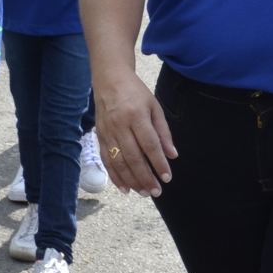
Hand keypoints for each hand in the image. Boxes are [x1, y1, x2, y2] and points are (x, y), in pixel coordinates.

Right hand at [93, 75, 175, 196]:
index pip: (150, 145)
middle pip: (133, 157)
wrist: (109, 80)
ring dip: (131, 180)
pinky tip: (125, 188)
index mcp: (137, 115)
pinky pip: (107, 160)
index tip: (167, 178)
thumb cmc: (136, 93)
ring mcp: (108, 132)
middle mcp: (120, 125)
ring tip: (143, 192)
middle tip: (156, 191)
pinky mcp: (100, 137)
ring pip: (119, 162)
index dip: (158, 163)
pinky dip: (115, 176)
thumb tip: (172, 155)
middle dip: (145, 177)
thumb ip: (163, 132)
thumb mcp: (154, 107)